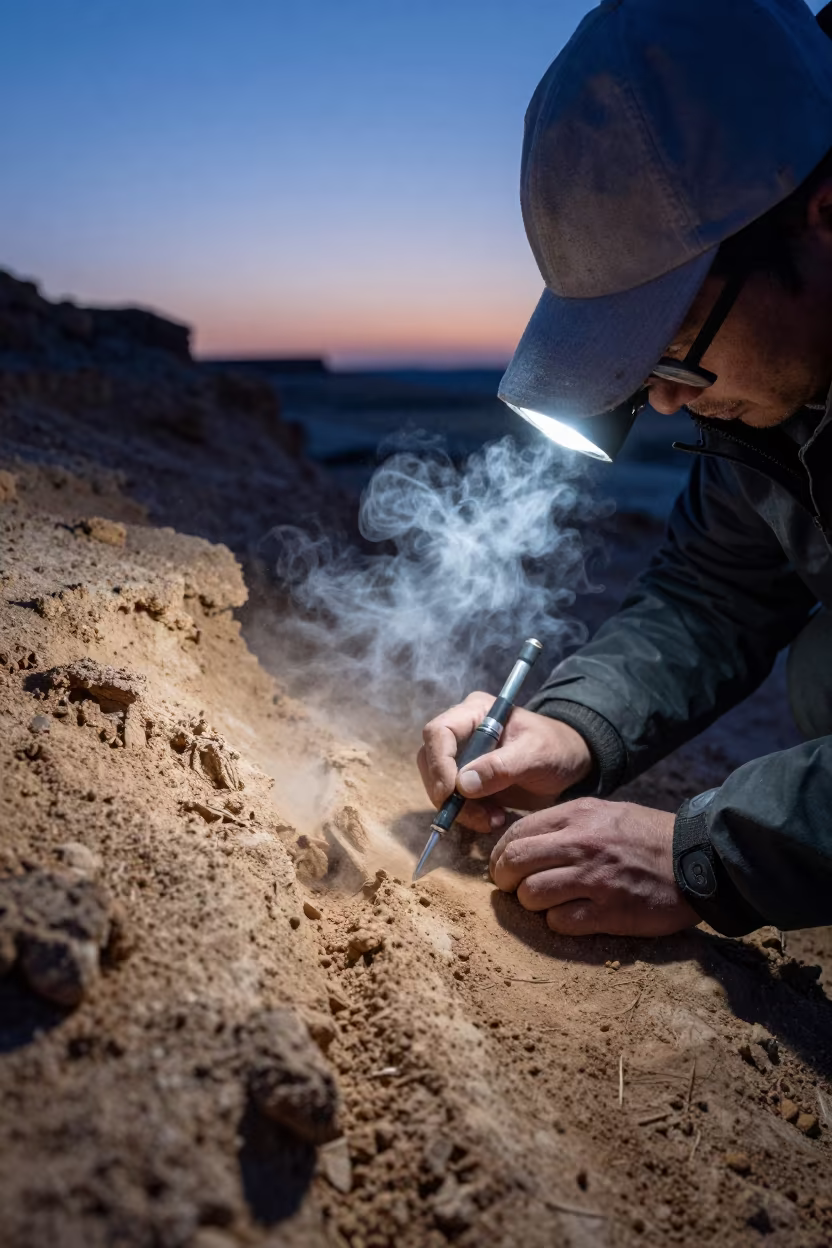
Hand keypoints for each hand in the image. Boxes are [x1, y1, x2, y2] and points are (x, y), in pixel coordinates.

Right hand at [417, 692, 592, 833]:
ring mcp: (463, 758)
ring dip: (461, 809)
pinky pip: (454, 802)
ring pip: (439, 785)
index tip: (450, 793)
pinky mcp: (468, 782)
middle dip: (448, 793)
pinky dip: (470, 816)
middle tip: (477, 815)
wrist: (570, 765)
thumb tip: (463, 785)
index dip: (438, 763)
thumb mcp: (536, 754)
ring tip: (494, 819)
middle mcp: (462, 733)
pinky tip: (495, 819)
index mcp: (474, 712)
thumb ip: (501, 767)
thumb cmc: (556, 748)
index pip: (438, 732)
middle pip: (430, 761)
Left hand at [489, 798, 698, 935]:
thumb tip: (525, 842)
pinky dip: (557, 923)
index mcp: (577, 816)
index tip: (504, 868)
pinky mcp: (610, 911)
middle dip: (505, 881)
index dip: (500, 855)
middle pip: (514, 864)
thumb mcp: (604, 813)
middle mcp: (581, 844)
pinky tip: (571, 917)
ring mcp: (594, 879)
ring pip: (531, 895)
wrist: (700, 858)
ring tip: (546, 904)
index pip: (515, 834)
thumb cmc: (647, 836)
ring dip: (531, 904)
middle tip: (514, 889)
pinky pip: (560, 922)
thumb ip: (566, 824)